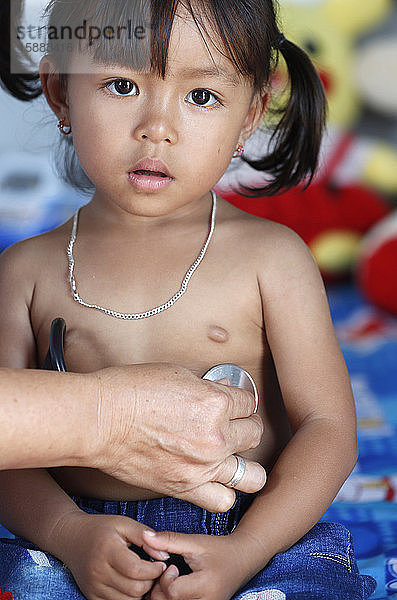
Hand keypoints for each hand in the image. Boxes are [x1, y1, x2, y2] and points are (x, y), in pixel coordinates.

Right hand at [54, 512, 166, 599]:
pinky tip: (131, 584)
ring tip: (143, 578)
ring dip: (141, 593)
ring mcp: (93, 586)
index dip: (154, 570)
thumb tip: (164, 555)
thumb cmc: (101, 528)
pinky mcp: (91, 596)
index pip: (136, 570)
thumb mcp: (123, 523)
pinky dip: (128, 598)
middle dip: (150, 583)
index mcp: (107, 550)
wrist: (70, 537)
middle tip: (154, 572)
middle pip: (134, 589)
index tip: (161, 564)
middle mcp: (98, 571)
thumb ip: (144, 536)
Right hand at [93, 363, 264, 511]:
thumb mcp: (176, 374)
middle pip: (254, 434)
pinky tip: (215, 479)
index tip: (231, 403)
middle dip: (245, 426)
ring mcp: (202, 466)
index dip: (239, 401)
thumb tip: (222, 389)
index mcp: (215, 402)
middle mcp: (215, 436)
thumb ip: (206, 387)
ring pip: (251, 474)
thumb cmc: (129, 391)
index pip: (248, 403)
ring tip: (232, 455)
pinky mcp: (184, 488)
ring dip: (244, 462)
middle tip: (231, 424)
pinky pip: (222, 500)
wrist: (98, 420)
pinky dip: (224, 492)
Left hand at [141, 529, 250, 599]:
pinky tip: (174, 591)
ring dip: (165, 598)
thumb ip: (169, 540)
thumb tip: (145, 536)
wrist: (242, 560)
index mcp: (206, 586)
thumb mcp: (195, 542)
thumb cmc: (219, 550)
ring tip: (170, 583)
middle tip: (167, 576)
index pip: (173, 591)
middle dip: (161, 590)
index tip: (171, 567)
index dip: (165, 578)